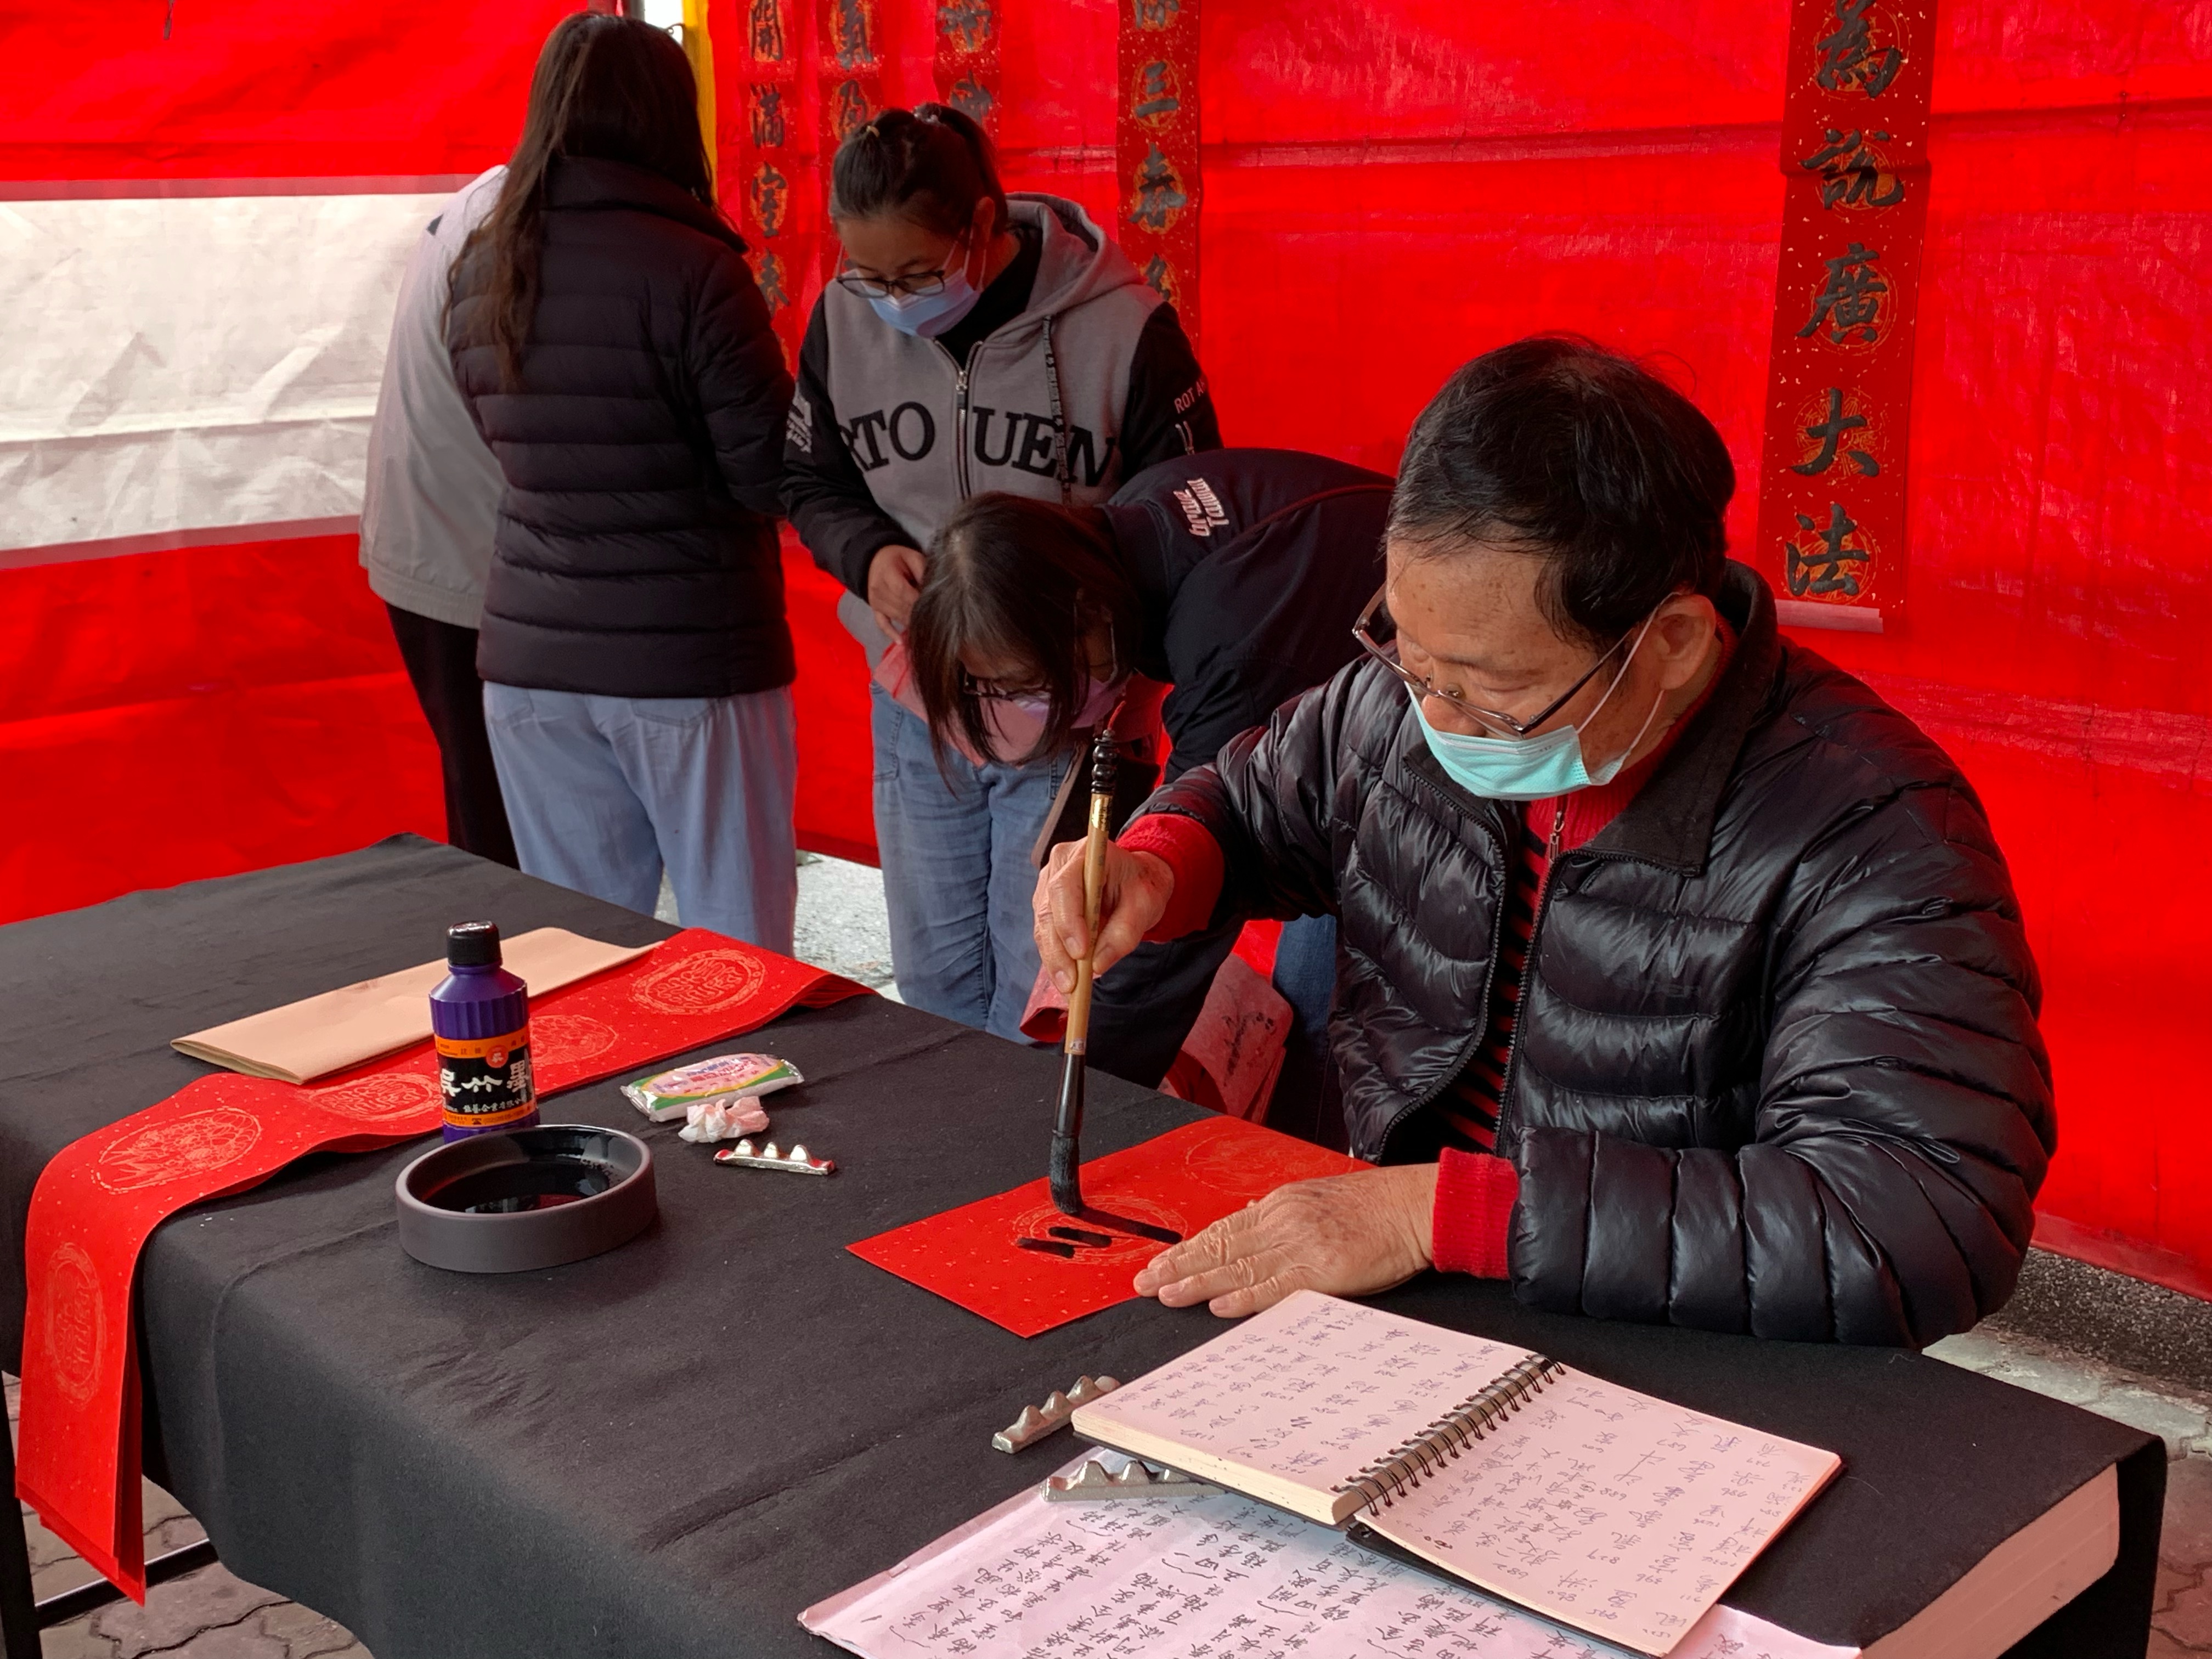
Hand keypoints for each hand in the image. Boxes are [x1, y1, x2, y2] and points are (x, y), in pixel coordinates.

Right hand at [866, 543, 926, 635]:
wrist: (873, 560)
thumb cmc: (896, 558)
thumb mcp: (911, 556)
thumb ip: (922, 570)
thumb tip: (932, 588)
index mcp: (888, 574)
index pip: (903, 592)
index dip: (918, 602)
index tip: (932, 608)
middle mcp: (879, 590)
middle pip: (901, 607)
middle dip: (918, 614)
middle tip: (935, 622)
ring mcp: (875, 602)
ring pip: (895, 617)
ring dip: (910, 623)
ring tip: (927, 631)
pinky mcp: (875, 609)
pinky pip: (882, 624)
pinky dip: (891, 633)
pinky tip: (901, 642)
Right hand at [1034, 841, 1175, 992]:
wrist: (1134, 879)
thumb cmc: (1140, 886)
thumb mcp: (1145, 906)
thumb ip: (1124, 933)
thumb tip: (1097, 966)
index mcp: (1086, 854)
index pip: (1065, 887)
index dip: (1068, 921)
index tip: (1080, 953)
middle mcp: (1059, 866)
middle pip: (1048, 910)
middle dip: (1058, 950)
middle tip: (1071, 983)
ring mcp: (1048, 885)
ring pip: (1043, 927)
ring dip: (1054, 960)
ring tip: (1069, 988)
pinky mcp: (1047, 905)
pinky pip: (1046, 935)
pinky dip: (1055, 959)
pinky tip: (1066, 980)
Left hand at [1132, 1165, 1437, 1316]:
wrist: (1413, 1207)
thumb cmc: (1373, 1207)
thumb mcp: (1317, 1200)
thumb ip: (1281, 1215)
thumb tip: (1246, 1219)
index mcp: (1280, 1205)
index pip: (1222, 1229)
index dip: (1187, 1249)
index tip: (1159, 1263)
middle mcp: (1282, 1221)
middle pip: (1220, 1246)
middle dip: (1178, 1266)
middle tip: (1144, 1283)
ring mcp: (1300, 1244)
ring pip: (1237, 1266)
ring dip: (1198, 1282)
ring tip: (1167, 1295)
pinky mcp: (1322, 1269)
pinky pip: (1274, 1285)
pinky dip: (1243, 1295)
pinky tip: (1218, 1304)